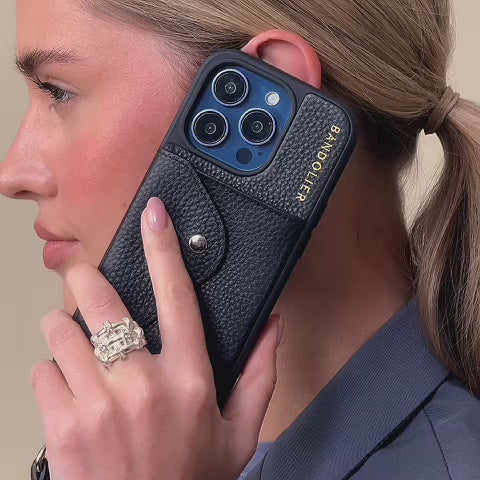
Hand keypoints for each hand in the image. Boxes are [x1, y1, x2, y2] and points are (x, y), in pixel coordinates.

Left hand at [31, 196, 282, 479]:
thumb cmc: (194, 478)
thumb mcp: (241, 430)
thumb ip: (260, 372)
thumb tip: (272, 323)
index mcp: (189, 378)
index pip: (178, 297)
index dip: (164, 249)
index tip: (153, 214)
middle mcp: (142, 384)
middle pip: (99, 301)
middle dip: (85, 281)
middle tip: (86, 284)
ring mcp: (96, 405)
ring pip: (60, 333)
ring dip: (66, 332)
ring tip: (79, 348)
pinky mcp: (60, 427)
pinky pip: (41, 372)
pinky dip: (51, 372)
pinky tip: (71, 391)